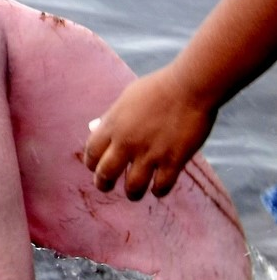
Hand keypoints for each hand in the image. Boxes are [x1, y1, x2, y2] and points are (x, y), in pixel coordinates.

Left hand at [83, 67, 217, 199]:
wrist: (188, 87)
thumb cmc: (157, 89)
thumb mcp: (126, 99)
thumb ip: (111, 117)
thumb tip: (95, 128)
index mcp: (113, 125)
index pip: (91, 152)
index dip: (91, 163)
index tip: (95, 167)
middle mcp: (127, 142)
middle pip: (106, 173)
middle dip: (103, 184)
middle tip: (107, 186)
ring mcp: (150, 153)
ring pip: (133, 187)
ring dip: (132, 193)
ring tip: (133, 193)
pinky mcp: (173, 161)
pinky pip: (161, 187)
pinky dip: (158, 191)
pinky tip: (158, 188)